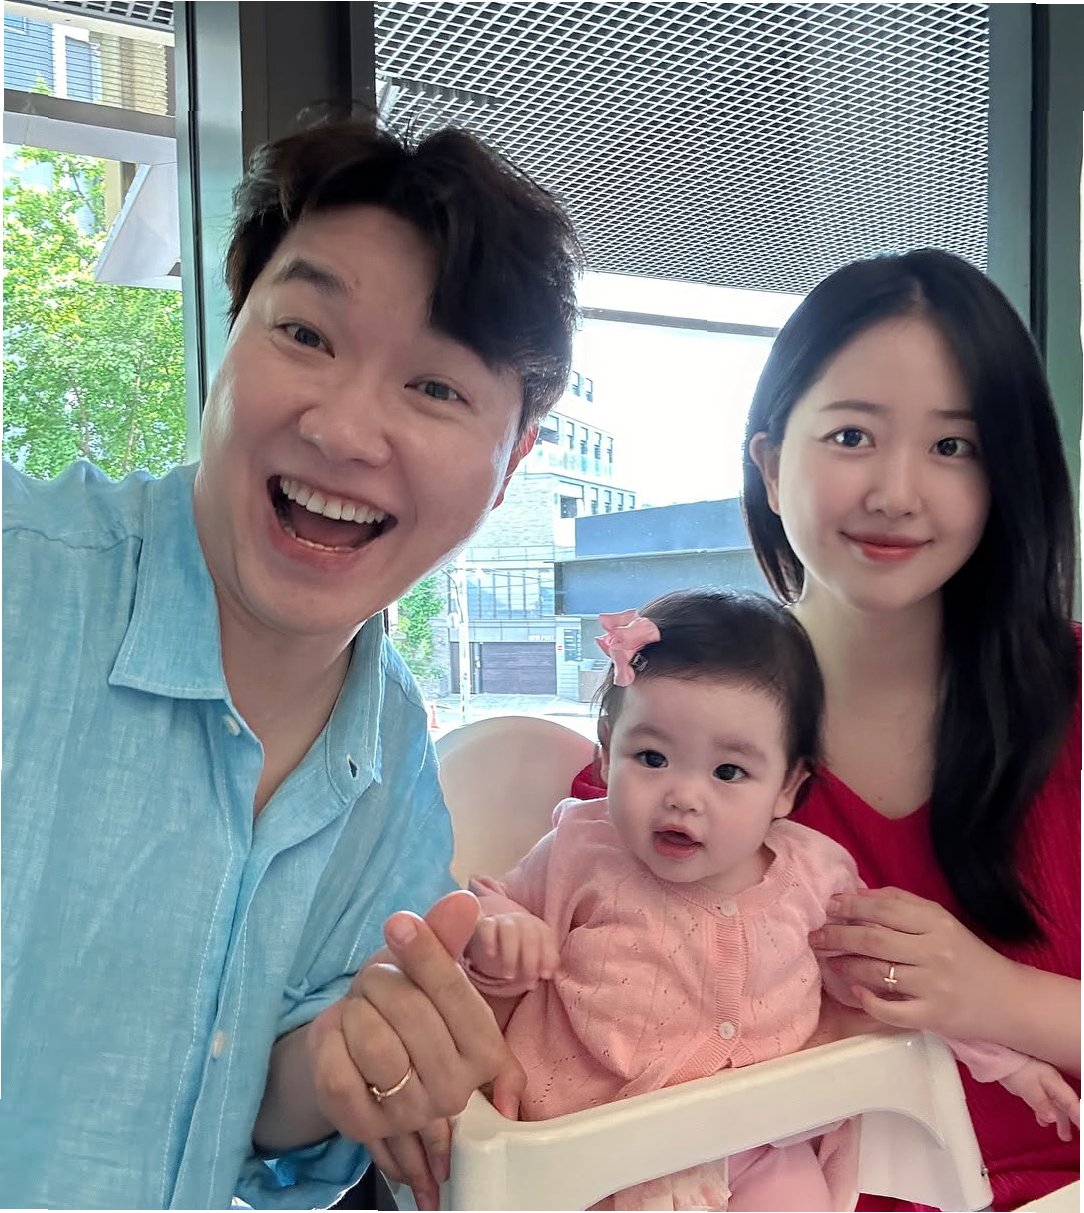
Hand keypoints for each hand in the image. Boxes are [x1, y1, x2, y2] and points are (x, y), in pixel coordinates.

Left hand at [307, 890, 524, 1208]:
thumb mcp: (426, 970)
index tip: (398, 922)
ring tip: (360, 1009)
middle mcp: (454, 1090)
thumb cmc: (404, 1008)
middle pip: (410, 1012)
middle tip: (374, 980)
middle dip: (381, 981)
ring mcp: (408, 1115)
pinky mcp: (362, 1128)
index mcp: (485, 1050)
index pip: (455, 993)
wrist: (359, 1059)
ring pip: (374, 1043)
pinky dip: (329, 1040)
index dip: (425, 953)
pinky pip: (337, 1071)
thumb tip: (463, 901)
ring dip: (356, 1010)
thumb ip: (446, 937)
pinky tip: (339, 1037)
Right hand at [466, 911, 559, 984]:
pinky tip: (491, 955)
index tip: (546, 976)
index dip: (548, 956)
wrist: (495, 934)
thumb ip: (544, 964)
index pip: (547, 938)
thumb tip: (549, 975)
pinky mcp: (485, 923)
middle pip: (529, 937)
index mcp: (538, 927)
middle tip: (528, 981)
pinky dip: (490, 940)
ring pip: (509, 932)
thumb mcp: (535, 955)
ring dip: (511, 956)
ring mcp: (503, 920)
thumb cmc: (521, 949)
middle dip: (531, 961)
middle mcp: (522, 920)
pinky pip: (488, 927)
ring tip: (509, 976)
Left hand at [809, 887, 1013, 1037]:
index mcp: (936, 923)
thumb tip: (857, 894)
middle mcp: (935, 952)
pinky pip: (890, 1010)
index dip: (851, 905)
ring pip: (877, 972)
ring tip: (831, 961)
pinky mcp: (932, 1016)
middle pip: (874, 939)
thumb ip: (901, 903)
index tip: (829, 905)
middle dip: (837, 935)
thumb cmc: (966, 955)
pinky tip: (857, 992)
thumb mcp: (940, 921)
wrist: (1008, 1000)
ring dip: (846, 965)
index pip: (884, 908)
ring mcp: (933, 986)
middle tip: (816, 935)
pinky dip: (868, 1001)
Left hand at [1000, 1058, 1079, 1141]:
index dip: (1078, 1115)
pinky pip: (1044, 1102)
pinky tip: (1043, 1122)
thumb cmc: (1017, 1070)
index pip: (1071, 1102)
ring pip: (1056, 1104)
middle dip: (1073, 1120)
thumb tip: (1053, 1119)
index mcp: (1055, 1083)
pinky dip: (1046, 1113)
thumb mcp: (1029, 1088)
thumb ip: (1041, 1104)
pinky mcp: (1032, 1085)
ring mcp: (1042, 1084)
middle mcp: (1052, 1083)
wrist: (1000, 1055)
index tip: (1083, 1127)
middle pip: (1066, 1104)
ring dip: (1060, 1120)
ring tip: (1064, 1136)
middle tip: (1074, 1136)